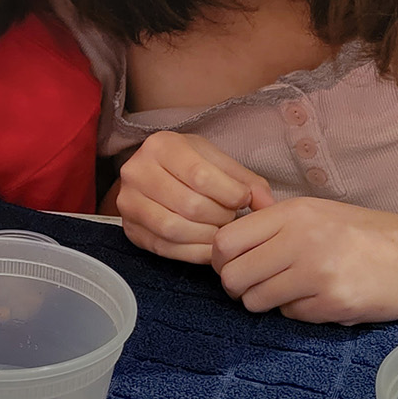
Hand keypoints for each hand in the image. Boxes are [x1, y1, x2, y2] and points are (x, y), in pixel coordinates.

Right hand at [114, 131, 275, 263]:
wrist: (150, 175)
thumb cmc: (187, 165)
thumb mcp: (216, 161)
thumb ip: (245, 180)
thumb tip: (268, 205)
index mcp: (161, 146)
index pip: (201, 176)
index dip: (230, 194)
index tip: (243, 200)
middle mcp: (138, 171)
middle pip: (189, 205)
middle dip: (220, 217)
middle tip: (231, 217)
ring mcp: (129, 202)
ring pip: (175, 229)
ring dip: (208, 236)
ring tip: (220, 230)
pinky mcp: (129, 229)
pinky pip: (165, 248)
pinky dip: (194, 252)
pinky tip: (209, 247)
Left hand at [211, 197, 397, 324]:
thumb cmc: (366, 232)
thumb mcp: (319, 211)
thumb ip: (276, 219)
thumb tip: (234, 228)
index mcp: (293, 213)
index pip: (225, 241)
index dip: (221, 259)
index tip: (235, 264)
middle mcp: (300, 240)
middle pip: (233, 276)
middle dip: (239, 286)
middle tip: (256, 285)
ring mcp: (316, 273)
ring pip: (256, 301)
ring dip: (266, 301)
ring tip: (290, 291)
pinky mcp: (332, 303)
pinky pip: (290, 315)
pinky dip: (298, 311)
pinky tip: (319, 298)